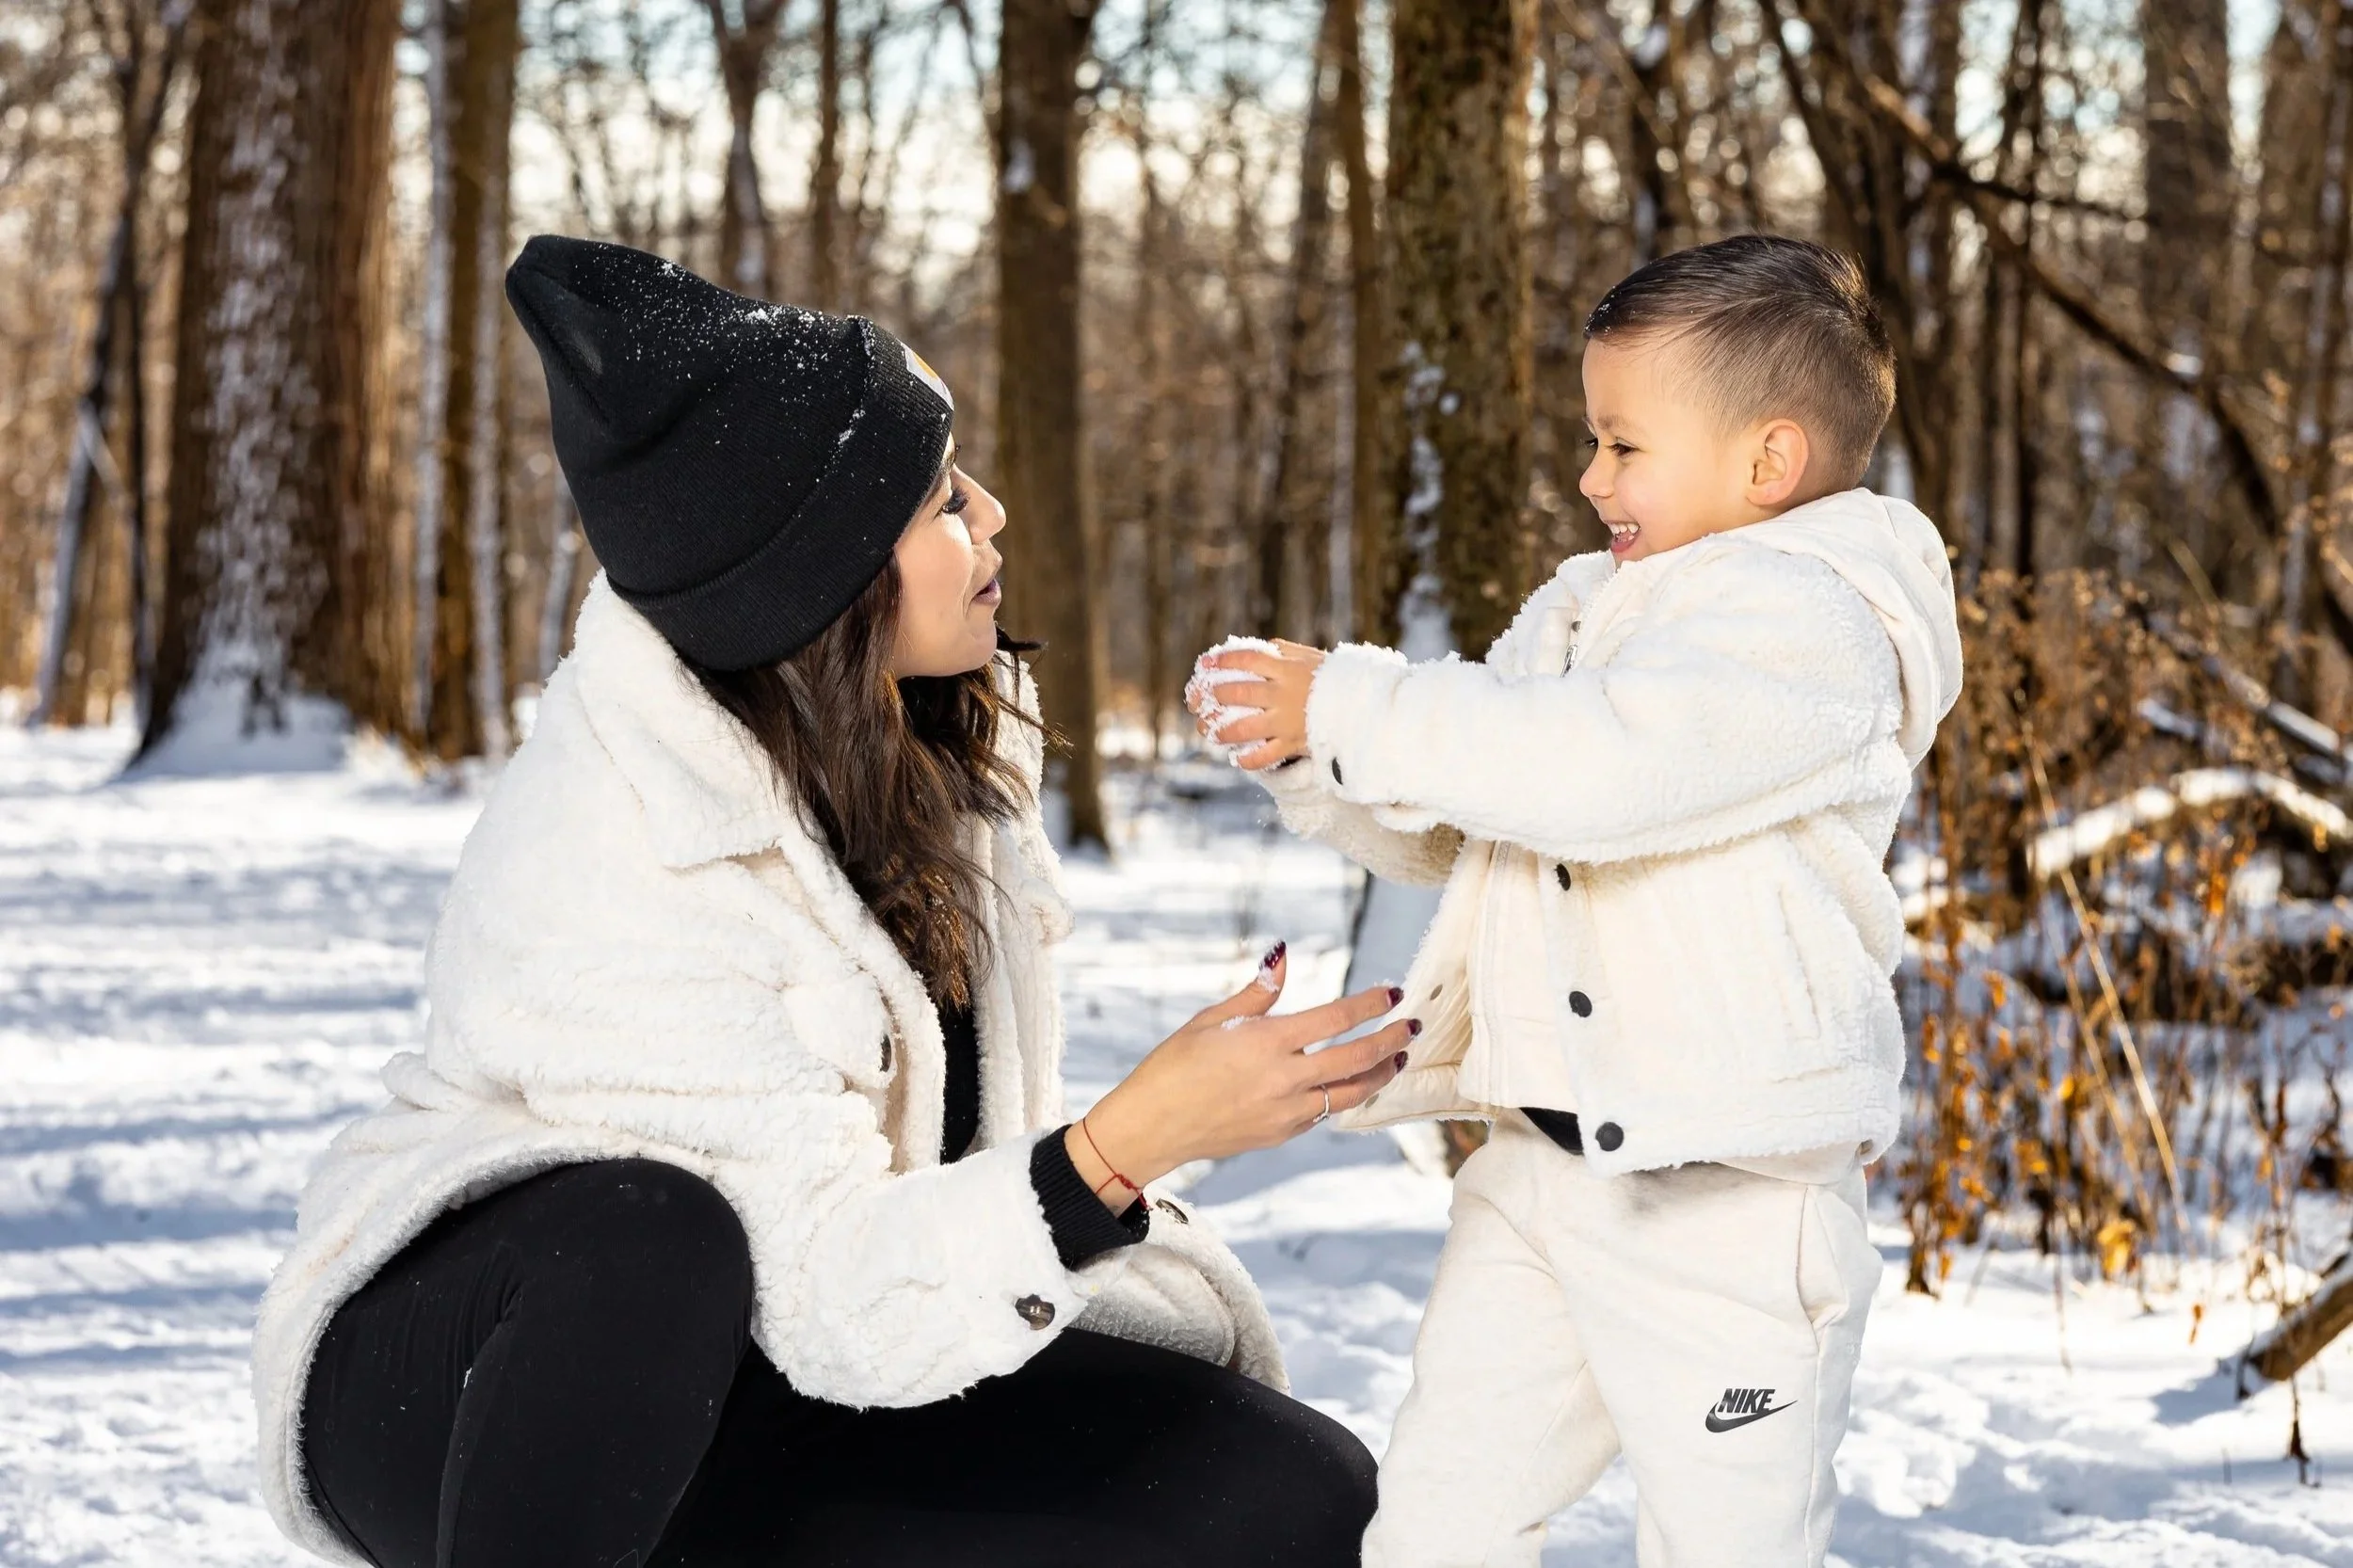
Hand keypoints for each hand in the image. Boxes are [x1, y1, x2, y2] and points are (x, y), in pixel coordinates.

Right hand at [1066, 943, 1414, 1210]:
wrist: (1152, 1127)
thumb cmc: (1173, 1066)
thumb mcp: (1211, 1020)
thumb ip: (1257, 992)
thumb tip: (1284, 955)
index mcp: (1266, 1042)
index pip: (1335, 1018)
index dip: (1370, 1004)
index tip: (1394, 992)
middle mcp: (1284, 1079)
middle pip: (1357, 1058)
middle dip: (1391, 1040)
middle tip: (1412, 1026)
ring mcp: (1286, 1112)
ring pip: (1351, 1093)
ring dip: (1380, 1074)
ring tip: (1398, 1059)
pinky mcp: (1281, 1135)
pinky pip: (1324, 1113)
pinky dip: (1345, 1095)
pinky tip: (1353, 1084)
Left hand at [1190, 640, 1325, 770]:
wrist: (1364, 708)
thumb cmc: (1334, 680)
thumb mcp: (1311, 658)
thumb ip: (1284, 652)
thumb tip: (1258, 649)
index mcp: (1287, 669)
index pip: (1247, 660)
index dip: (1222, 661)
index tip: (1205, 664)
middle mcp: (1284, 694)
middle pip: (1238, 694)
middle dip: (1213, 696)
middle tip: (1198, 700)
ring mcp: (1287, 721)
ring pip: (1243, 729)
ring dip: (1219, 730)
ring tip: (1208, 731)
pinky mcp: (1294, 744)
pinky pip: (1264, 757)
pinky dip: (1247, 760)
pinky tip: (1236, 758)